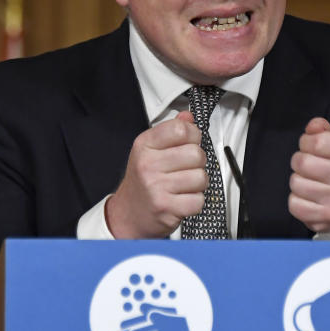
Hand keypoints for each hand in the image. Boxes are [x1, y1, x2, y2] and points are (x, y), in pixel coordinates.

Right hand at [105, 111, 206, 237]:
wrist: (128, 213)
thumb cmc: (143, 181)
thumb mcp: (150, 150)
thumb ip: (171, 131)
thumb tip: (188, 116)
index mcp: (145, 145)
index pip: (182, 129)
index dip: (193, 135)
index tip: (189, 143)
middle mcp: (148, 164)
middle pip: (196, 154)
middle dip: (197, 163)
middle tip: (186, 169)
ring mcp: (156, 187)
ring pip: (201, 178)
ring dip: (198, 184)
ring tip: (183, 185)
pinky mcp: (166, 207)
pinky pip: (198, 200)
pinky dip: (195, 201)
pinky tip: (182, 199)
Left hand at [288, 117, 329, 232]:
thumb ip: (324, 131)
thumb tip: (313, 126)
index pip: (319, 141)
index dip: (307, 141)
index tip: (310, 146)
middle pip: (303, 162)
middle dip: (299, 161)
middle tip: (307, 165)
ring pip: (296, 183)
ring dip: (297, 181)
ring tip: (310, 182)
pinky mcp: (325, 217)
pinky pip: (294, 204)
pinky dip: (296, 200)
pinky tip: (309, 198)